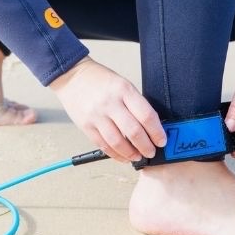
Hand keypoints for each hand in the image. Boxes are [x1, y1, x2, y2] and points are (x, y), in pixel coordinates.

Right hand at [50, 57, 165, 163]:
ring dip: (131, 154)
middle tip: (151, 152)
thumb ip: (135, 104)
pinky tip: (123, 156)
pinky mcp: (86, 126)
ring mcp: (96, 116)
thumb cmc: (100, 80)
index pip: (146, 115)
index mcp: (124, 90)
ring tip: (138, 156)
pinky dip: (115, 154)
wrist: (72, 77)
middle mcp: (110, 103)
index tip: (162, 140)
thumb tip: (150, 127)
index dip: (157, 132)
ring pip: (118, 142)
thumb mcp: (123, 84)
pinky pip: (103, 145)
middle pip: (134, 131)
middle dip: (146, 146)